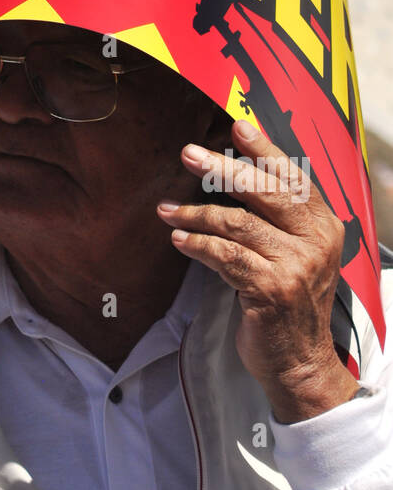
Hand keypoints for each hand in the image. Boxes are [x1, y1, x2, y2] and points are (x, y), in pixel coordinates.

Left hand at [157, 119, 358, 422]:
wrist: (300, 363)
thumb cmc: (287, 301)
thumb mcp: (293, 253)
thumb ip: (274, 218)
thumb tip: (228, 171)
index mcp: (323, 224)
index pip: (293, 177)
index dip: (264, 149)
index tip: (236, 126)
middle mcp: (316, 240)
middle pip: (265, 191)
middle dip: (222, 169)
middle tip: (189, 154)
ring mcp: (297, 265)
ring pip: (238, 223)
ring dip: (196, 212)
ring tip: (167, 209)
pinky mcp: (272, 289)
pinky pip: (225, 256)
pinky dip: (198, 244)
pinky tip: (179, 239)